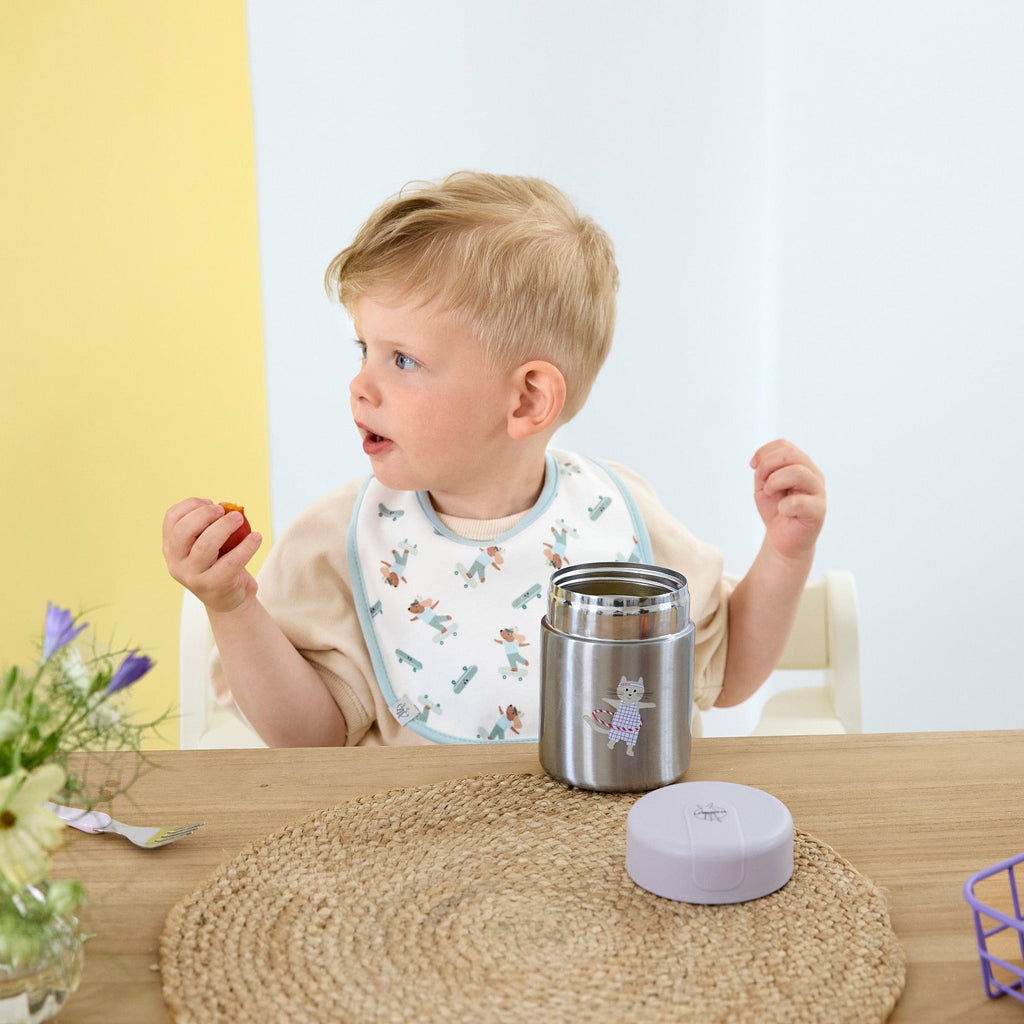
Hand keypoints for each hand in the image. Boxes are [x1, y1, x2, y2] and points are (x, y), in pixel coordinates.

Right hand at [162, 498, 262, 612]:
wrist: (229, 600)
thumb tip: (226, 506)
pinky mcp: (214, 585)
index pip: (171, 519)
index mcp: (171, 548)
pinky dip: (247, 546)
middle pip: (183, 531)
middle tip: (223, 510)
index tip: (210, 502)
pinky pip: (231, 562)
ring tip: (239, 518)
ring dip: (224, 527)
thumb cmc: (219, 564)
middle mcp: (176, 563)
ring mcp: (193, 576)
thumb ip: (210, 526)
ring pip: (205, 546)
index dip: (190, 505)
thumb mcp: (208, 544)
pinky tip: (257, 537)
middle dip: (204, 514)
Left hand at [750, 439, 825, 561]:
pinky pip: (799, 502)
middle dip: (767, 466)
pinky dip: (784, 506)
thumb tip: (763, 463)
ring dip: (775, 482)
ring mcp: (818, 492)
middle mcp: (813, 474)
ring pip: (798, 472)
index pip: (784, 445)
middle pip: (791, 454)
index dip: (764, 453)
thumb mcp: (764, 485)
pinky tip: (783, 511)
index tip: (753, 467)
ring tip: (771, 494)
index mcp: (801, 464)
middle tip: (761, 482)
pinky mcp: (818, 511)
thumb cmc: (776, 510)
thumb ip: (765, 470)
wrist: (783, 539)